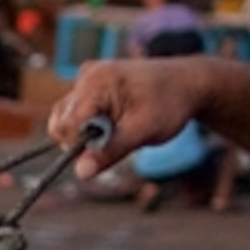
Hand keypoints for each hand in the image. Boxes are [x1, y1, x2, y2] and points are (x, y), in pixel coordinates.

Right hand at [48, 58, 209, 181]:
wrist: (188, 83)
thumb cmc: (170, 104)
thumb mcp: (143, 132)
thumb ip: (109, 152)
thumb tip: (81, 173)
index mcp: (96, 82)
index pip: (66, 124)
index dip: (79, 145)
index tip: (104, 151)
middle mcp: (86, 76)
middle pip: (61, 122)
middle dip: (83, 140)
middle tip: (116, 139)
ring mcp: (87, 78)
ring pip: (67, 119)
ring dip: (88, 134)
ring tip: (119, 130)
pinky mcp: (91, 85)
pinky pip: (77, 113)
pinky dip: (92, 125)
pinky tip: (116, 122)